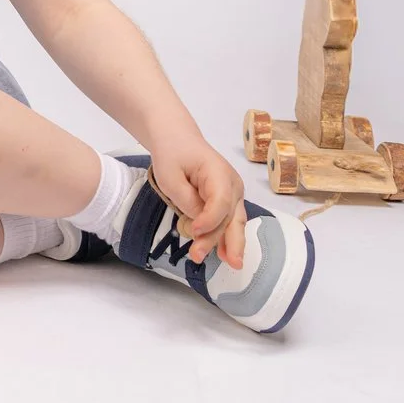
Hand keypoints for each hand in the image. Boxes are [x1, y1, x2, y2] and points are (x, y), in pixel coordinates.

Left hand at [147, 132, 249, 268]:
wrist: (178, 139)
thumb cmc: (172, 153)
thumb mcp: (170, 174)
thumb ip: (185, 199)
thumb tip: (198, 223)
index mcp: (219, 173)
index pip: (219, 203)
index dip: (209, 221)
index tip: (193, 231)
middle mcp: (233, 185)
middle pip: (231, 217)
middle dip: (222, 240)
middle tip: (207, 256)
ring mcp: (233, 194)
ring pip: (233, 223)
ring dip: (226, 244)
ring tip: (226, 263)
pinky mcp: (227, 202)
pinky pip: (229, 222)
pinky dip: (226, 238)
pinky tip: (226, 255)